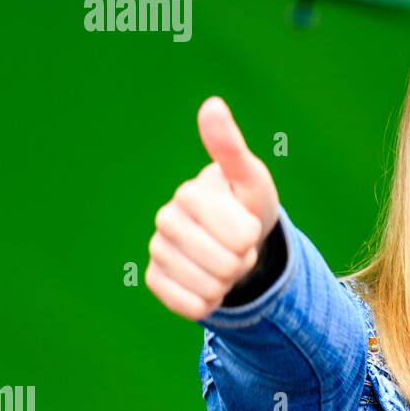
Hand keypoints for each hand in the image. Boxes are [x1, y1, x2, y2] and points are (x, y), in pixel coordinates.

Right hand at [147, 96, 280, 320]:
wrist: (237, 237)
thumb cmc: (247, 203)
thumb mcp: (250, 178)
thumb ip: (230, 147)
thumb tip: (212, 104)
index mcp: (191, 194)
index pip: (243, 237)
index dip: (254, 236)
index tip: (247, 222)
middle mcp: (166, 220)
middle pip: (226, 265)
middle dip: (243, 260)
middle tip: (237, 244)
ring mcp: (158, 250)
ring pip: (210, 288)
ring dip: (228, 281)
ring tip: (224, 258)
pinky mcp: (155, 279)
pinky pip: (191, 306)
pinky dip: (209, 301)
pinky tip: (207, 280)